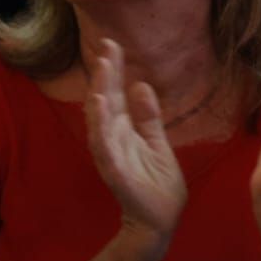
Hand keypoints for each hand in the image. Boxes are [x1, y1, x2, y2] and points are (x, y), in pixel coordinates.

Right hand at [84, 40, 186, 249]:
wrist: (161, 217)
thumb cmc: (156, 180)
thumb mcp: (156, 140)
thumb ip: (148, 115)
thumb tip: (140, 84)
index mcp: (124, 129)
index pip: (116, 94)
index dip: (113, 70)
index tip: (111, 43)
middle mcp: (113, 139)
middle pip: (105, 102)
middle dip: (105, 75)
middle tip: (105, 48)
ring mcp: (112, 155)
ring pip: (100, 122)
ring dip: (99, 97)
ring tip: (101, 72)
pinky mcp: (116, 172)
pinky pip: (105, 148)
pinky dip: (101, 128)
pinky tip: (101, 109)